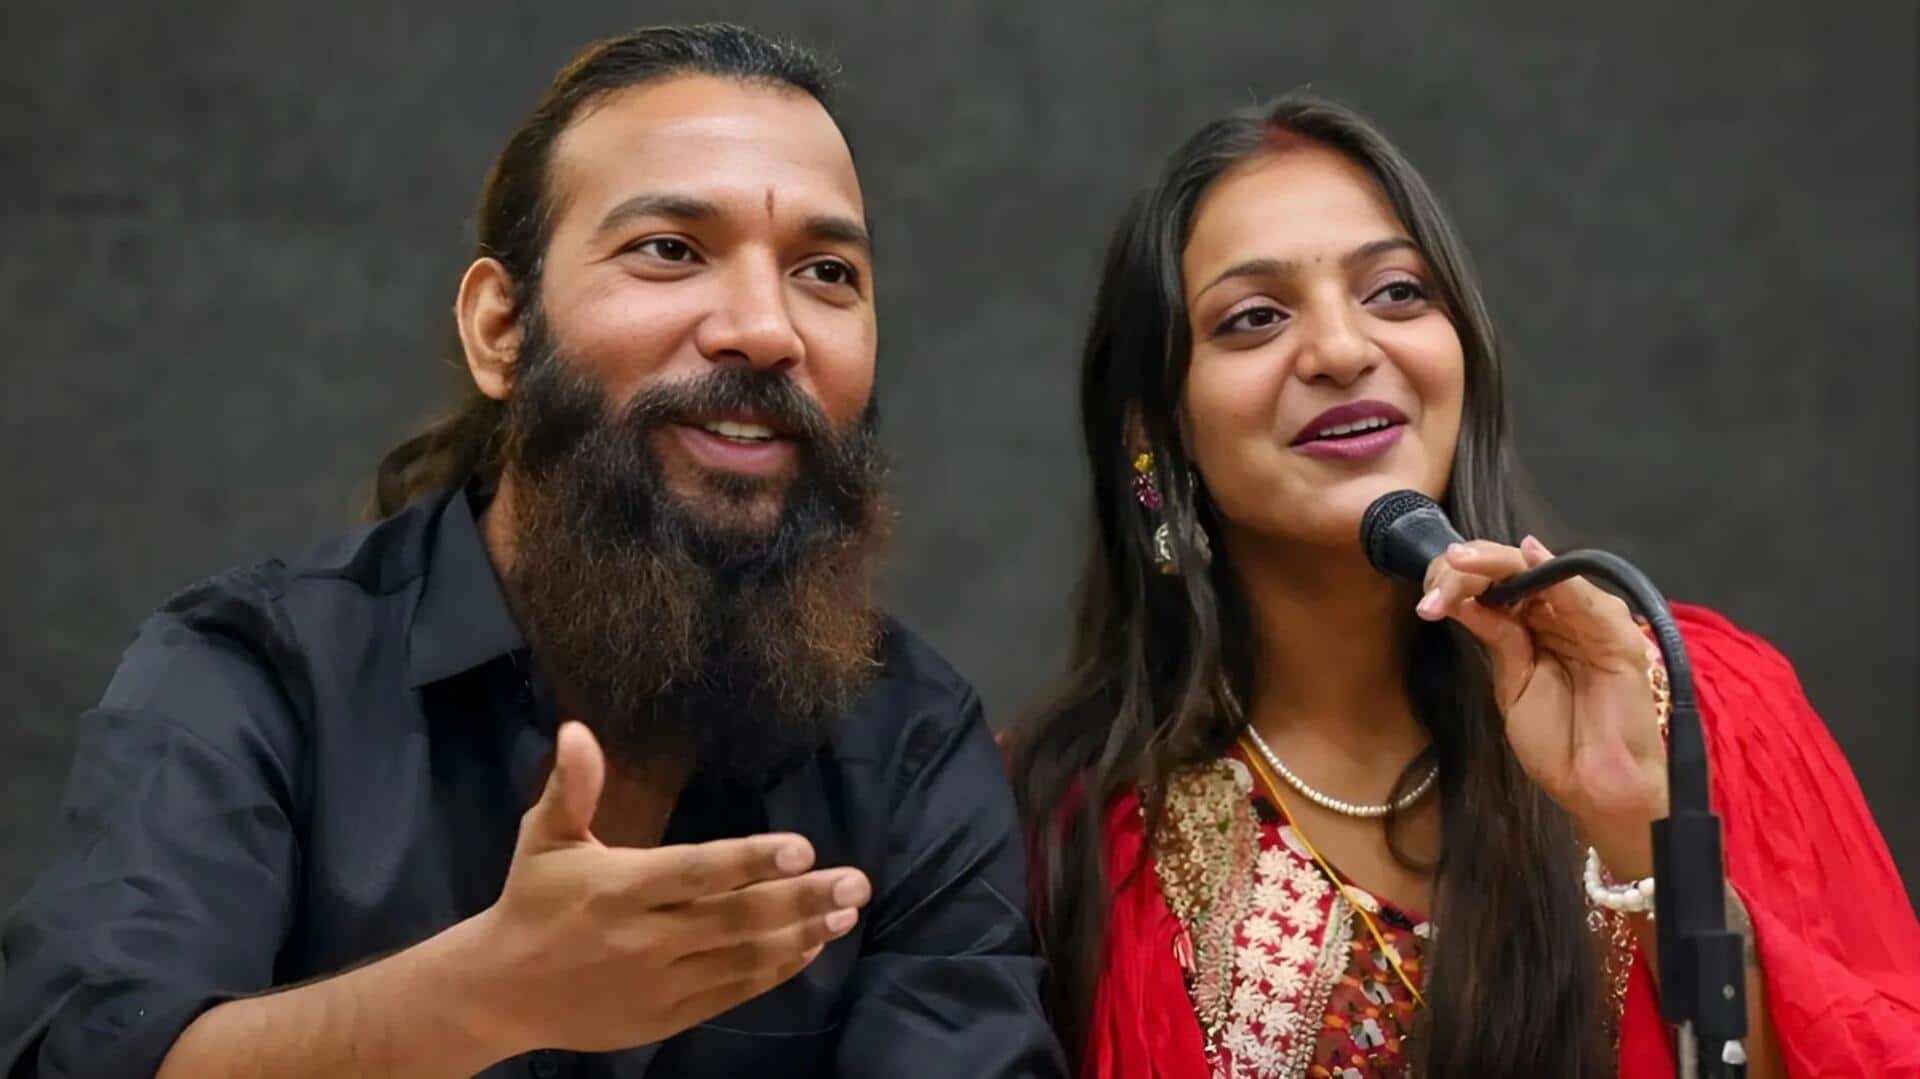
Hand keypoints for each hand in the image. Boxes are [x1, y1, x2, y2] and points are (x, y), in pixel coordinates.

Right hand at [464, 721, 869, 1056]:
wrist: (499, 993)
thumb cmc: (531, 902)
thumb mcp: (543, 838)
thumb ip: (572, 787)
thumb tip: (577, 729)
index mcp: (619, 888)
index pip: (696, 871)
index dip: (751, 860)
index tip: (803, 847)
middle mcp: (645, 938)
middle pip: (736, 917)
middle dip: (802, 898)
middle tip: (855, 882)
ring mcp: (659, 982)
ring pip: (743, 958)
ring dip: (800, 935)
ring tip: (845, 913)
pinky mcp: (667, 1015)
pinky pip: (733, 991)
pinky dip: (775, 970)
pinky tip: (809, 947)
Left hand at [1418, 537, 1666, 868]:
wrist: (1597, 786)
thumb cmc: (1559, 742)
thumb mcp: (1513, 682)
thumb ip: (1496, 637)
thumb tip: (1462, 597)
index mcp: (1540, 625)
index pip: (1498, 585)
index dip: (1461, 582)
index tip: (1427, 599)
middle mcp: (1566, 615)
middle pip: (1515, 572)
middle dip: (1470, 570)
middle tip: (1437, 577)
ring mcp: (1593, 620)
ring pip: (1542, 574)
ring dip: (1497, 565)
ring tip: (1458, 565)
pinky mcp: (1616, 635)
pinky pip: (1582, 596)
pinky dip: (1555, 574)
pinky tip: (1528, 557)